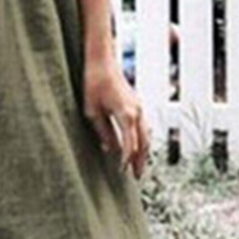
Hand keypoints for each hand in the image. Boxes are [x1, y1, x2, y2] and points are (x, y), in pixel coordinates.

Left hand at [82, 54, 150, 178]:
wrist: (102, 61)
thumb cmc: (93, 84)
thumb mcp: (92, 111)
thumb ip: (103, 131)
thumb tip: (110, 150)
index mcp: (126, 114)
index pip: (130, 144)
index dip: (127, 159)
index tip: (122, 171)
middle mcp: (137, 112)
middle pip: (143, 142)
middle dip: (140, 160)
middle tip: (136, 177)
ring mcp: (139, 107)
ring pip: (146, 135)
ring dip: (143, 151)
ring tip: (138, 166)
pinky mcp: (136, 104)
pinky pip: (143, 127)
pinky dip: (141, 140)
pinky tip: (136, 147)